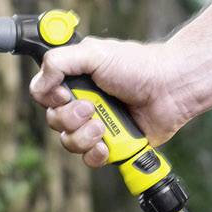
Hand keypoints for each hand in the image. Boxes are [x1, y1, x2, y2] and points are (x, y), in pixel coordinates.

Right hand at [29, 37, 197, 167]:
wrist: (171, 88)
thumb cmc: (139, 66)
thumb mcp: (94, 52)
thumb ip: (59, 61)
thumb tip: (40, 84)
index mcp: (75, 80)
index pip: (42, 95)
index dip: (49, 98)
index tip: (65, 93)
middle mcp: (81, 103)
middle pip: (52, 121)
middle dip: (69, 118)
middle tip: (91, 108)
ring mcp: (95, 125)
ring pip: (68, 142)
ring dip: (83, 136)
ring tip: (103, 127)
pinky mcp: (110, 146)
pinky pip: (88, 159)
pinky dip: (95, 154)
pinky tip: (107, 145)